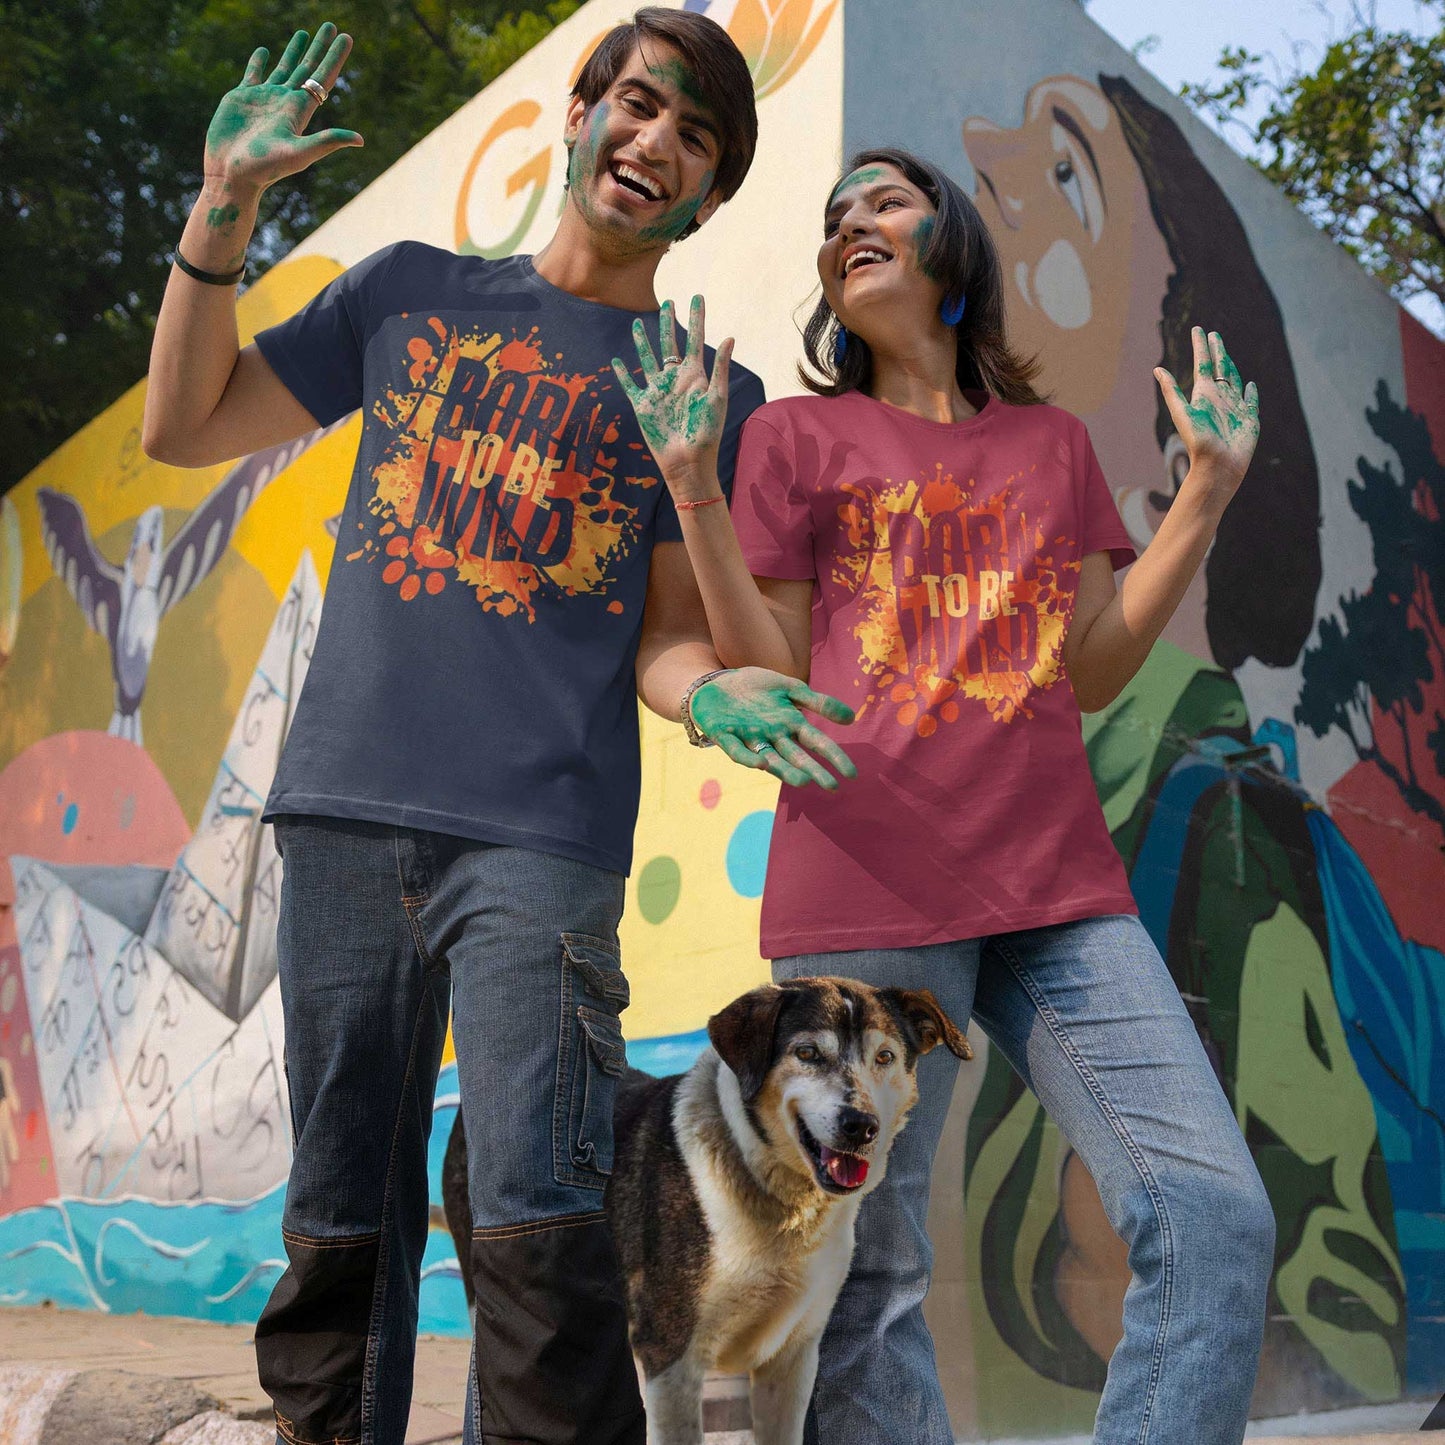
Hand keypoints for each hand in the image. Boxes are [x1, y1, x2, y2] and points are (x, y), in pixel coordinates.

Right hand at [204, 24, 362, 197]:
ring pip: (283, 68)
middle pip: (307, 68)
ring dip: (294, 51)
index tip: (346, 37)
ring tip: (303, 33)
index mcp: (299, 110)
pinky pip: (253, 74)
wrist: (231, 175)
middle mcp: (284, 102)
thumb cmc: (264, 168)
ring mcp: (263, 99)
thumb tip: (361, 140)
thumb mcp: (299, 153)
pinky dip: (258, 61)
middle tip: (330, 26)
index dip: (335, 57)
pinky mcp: (241, 99)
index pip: (323, 77)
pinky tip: (263, 51)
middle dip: (319, 47)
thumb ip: (327, 142)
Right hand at [613, 296, 731, 498]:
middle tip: (668, 302)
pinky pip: (630, 385)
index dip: (697, 318)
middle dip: (669, 323)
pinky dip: (622, 373)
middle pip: (669, 344)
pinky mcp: (643, 405)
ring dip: (643, 341)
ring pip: (647, 358)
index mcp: (695, 375)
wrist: (688, 461)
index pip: (695, 339)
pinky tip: (617, 361)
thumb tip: (730, 337)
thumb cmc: (707, 433)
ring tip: (637, 323)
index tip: (698, 297)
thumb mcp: (716, 398)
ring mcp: (658, 391)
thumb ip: (720, 368)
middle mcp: (675, 379)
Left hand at [690, 668, 857, 789]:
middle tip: (831, 786)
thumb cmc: (754, 687)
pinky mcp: (725, 736)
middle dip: (813, 770)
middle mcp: (772, 736)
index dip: (832, 757)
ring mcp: (749, 738)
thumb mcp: (789, 687)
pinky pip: (737, 751)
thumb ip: (817, 702)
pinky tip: (761, 763)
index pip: (816, 742)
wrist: (715, 682)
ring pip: (770, 759)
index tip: (850, 774)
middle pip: (796, 756)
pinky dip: (748, 758)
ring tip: (803, 782)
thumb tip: (852, 718)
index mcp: (789, 724)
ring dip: (785, 771)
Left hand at [1154, 328, 1259, 502]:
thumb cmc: (1199, 441)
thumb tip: (1157, 369)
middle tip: (1213, 334)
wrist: (1218, 465)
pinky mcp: (1249, 417)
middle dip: (1216, 350)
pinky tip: (1250, 384)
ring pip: (1234, 379)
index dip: (1201, 347)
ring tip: (1226, 353)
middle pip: (1219, 367)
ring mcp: (1234, 406)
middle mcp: (1219, 397)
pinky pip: (1251, 400)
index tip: (1198, 330)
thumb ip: (1171, 391)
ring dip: (1231, 365)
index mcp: (1203, 394)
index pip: (1203, 364)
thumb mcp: (1182, 413)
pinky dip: (1250, 391)